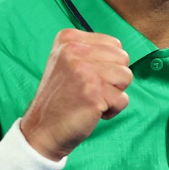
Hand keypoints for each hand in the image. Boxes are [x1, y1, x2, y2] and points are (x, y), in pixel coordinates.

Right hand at [20, 28, 131, 160]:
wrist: (41, 130)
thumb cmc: (61, 98)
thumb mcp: (67, 62)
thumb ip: (91, 51)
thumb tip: (122, 53)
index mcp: (68, 38)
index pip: (114, 44)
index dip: (108, 65)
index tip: (86, 78)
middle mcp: (74, 50)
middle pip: (123, 58)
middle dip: (114, 78)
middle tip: (90, 90)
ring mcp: (84, 70)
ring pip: (126, 76)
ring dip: (114, 94)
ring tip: (92, 99)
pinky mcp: (93, 91)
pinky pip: (123, 99)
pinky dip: (113, 110)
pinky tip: (92, 112)